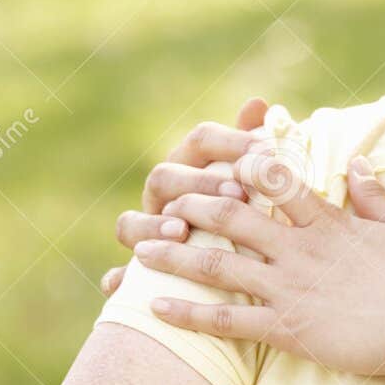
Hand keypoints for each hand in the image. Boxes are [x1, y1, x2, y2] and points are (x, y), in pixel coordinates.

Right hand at [101, 98, 267, 296]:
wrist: (249, 273)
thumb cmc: (256, 220)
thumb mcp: (263, 186)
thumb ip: (257, 147)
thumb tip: (258, 103)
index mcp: (193, 166)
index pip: (202, 140)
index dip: (230, 142)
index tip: (266, 151)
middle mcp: (164, 197)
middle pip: (164, 176)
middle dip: (198, 183)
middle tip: (237, 193)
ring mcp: (145, 233)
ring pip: (129, 222)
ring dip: (152, 225)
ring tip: (181, 230)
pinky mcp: (139, 274)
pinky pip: (118, 275)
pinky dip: (120, 277)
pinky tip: (127, 281)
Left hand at [130, 154, 384, 375]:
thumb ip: (371, 193)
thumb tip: (353, 162)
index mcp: (327, 222)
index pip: (275, 182)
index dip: (242, 169)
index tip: (217, 161)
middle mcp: (300, 249)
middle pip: (233, 216)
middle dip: (192, 204)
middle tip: (161, 198)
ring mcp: (291, 288)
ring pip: (220, 264)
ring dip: (176, 254)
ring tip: (139, 248)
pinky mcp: (289, 328)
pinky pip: (228, 320)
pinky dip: (189, 313)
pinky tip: (156, 307)